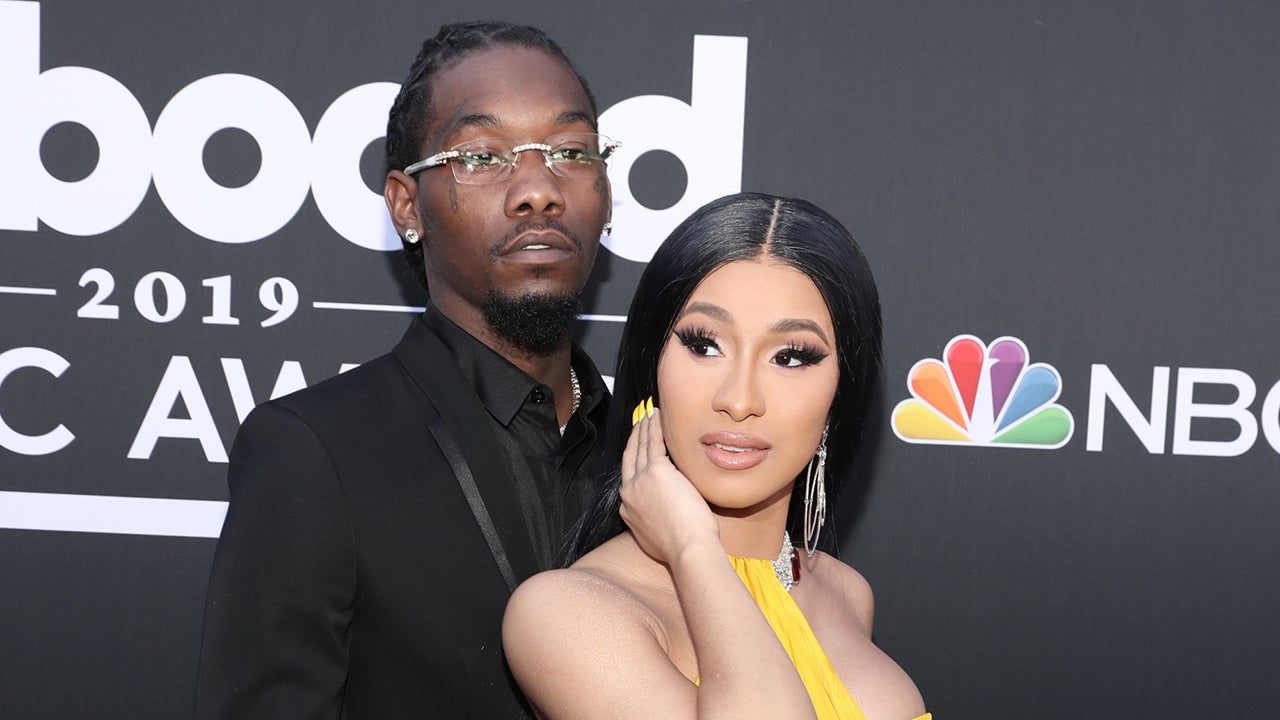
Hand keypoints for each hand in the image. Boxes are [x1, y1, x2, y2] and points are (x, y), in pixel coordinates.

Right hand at [619, 399, 720, 564]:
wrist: (688, 549)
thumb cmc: (684, 548)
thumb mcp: (659, 536)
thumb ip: (657, 520)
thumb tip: (668, 514)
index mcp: (628, 511)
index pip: (628, 480)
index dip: (632, 462)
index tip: (636, 452)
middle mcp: (628, 494)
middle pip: (629, 459)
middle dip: (633, 440)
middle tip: (638, 425)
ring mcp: (640, 481)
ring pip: (639, 448)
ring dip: (642, 429)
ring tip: (647, 416)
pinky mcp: (656, 471)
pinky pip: (653, 442)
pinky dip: (653, 427)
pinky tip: (656, 416)